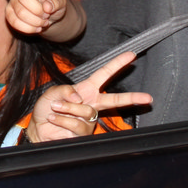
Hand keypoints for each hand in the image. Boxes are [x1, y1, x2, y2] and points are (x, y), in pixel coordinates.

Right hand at [6, 0, 68, 34]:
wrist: (47, 18)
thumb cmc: (54, 5)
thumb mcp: (61, 3)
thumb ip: (57, 3)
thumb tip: (47, 7)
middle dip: (38, 11)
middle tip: (47, 16)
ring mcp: (13, 0)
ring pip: (19, 12)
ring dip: (35, 22)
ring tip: (44, 22)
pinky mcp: (9, 12)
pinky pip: (13, 22)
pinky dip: (27, 28)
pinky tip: (36, 28)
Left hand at [26, 52, 151, 142]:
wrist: (39, 128)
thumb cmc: (47, 108)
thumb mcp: (54, 92)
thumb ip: (67, 91)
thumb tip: (80, 99)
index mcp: (87, 89)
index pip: (104, 74)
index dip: (117, 64)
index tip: (131, 55)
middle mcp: (91, 103)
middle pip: (115, 100)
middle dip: (132, 98)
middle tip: (148, 98)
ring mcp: (89, 119)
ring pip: (85, 110)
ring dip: (67, 108)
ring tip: (55, 108)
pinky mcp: (83, 132)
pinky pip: (77, 123)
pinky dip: (62, 119)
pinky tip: (54, 118)